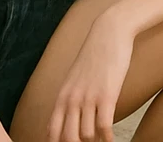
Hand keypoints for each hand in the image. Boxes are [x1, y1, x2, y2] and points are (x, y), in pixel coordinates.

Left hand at [47, 15, 133, 141]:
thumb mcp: (75, 77)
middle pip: (68, 138)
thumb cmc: (95, 54)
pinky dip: (107, 138)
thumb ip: (70, 98)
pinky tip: (110, 141)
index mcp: (62, 97)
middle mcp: (72, 100)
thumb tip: (67, 119)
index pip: (52, 132)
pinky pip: (104, 126)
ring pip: (86, 135)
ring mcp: (88, 98)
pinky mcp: (107, 95)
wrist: (109, 32)